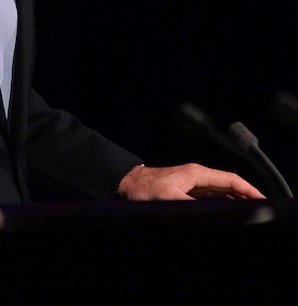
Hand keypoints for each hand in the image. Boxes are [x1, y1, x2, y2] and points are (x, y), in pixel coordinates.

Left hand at [117, 163, 265, 199]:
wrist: (126, 185)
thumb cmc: (144, 189)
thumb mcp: (169, 198)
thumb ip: (191, 205)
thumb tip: (213, 213)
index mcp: (196, 174)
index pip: (230, 180)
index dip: (249, 190)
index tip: (263, 201)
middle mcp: (196, 177)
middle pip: (228, 186)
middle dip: (245, 196)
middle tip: (261, 210)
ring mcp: (191, 184)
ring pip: (220, 193)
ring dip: (235, 202)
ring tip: (248, 213)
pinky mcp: (185, 192)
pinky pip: (210, 198)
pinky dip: (222, 205)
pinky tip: (227, 214)